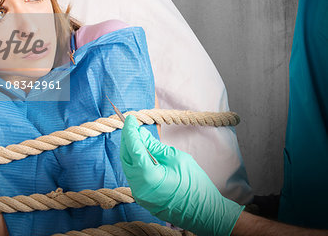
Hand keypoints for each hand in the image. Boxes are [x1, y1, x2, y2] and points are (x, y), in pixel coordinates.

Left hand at [120, 115, 244, 235]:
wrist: (205, 214)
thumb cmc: (195, 185)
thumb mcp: (176, 158)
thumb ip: (155, 146)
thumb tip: (140, 134)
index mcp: (148, 177)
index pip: (133, 148)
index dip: (130, 131)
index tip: (130, 118)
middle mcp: (139, 188)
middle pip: (126, 158)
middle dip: (128, 140)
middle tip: (132, 125)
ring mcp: (140, 196)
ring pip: (128, 167)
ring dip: (131, 150)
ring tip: (137, 136)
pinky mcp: (143, 199)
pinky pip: (134, 176)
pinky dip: (135, 162)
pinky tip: (141, 153)